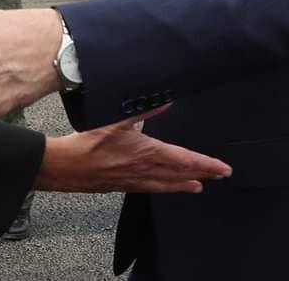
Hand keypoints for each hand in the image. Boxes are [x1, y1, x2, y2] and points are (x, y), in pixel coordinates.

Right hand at [35, 105, 231, 193]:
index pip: (184, 160)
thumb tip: (166, 101)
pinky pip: (150, 189)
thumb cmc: (87, 144)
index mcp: (147, 153)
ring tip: (198, 187)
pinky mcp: (122, 186)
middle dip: (202, 174)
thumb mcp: (116, 120)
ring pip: (166, 185)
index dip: (206, 164)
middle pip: (180, 174)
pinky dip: (163, 188)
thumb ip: (143, 110)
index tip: (223, 168)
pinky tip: (163, 188)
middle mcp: (144, 170)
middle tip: (220, 177)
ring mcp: (134, 181)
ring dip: (184, 185)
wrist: (65, 167)